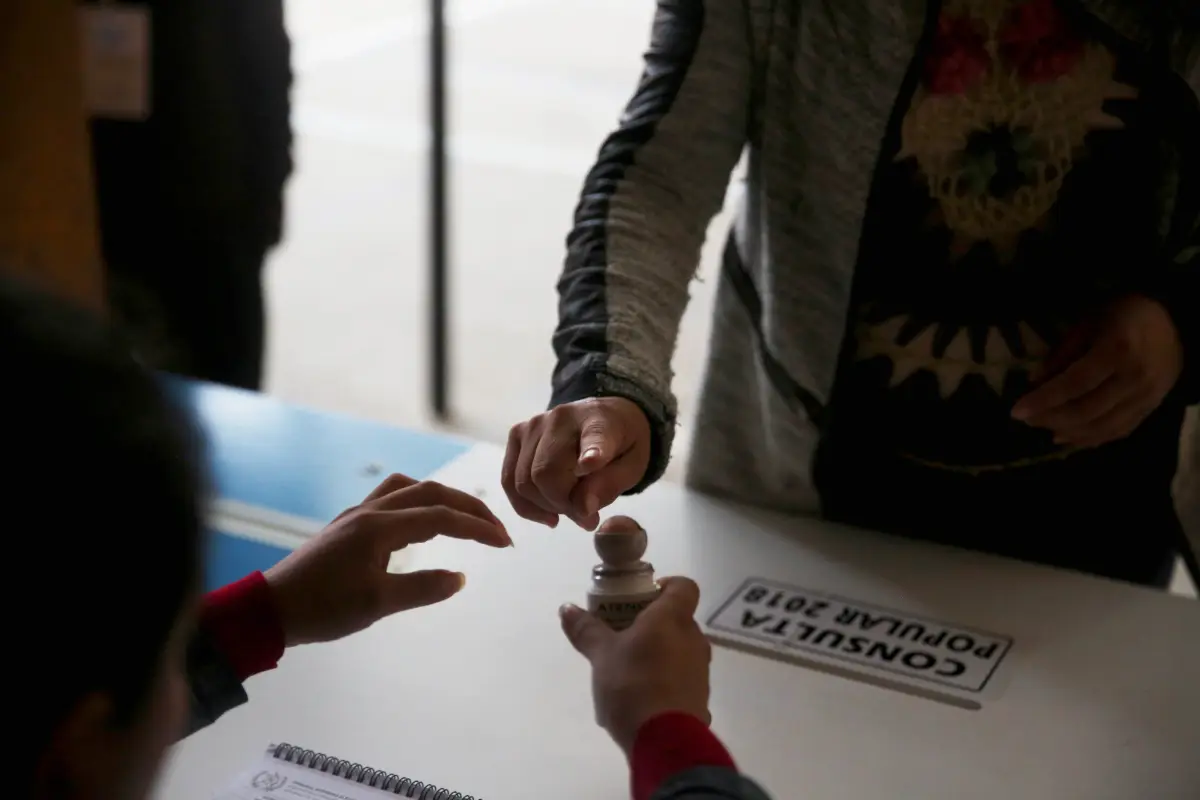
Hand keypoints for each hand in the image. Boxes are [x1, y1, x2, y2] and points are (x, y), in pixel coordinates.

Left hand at [264, 474, 511, 646]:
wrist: (271, 608)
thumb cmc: (324, 609)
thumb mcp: (378, 604)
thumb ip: (423, 588)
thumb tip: (460, 578)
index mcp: (380, 527)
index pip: (441, 517)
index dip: (477, 527)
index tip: (505, 543)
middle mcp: (370, 512)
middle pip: (430, 493)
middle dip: (468, 507)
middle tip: (496, 529)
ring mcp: (357, 516)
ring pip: (409, 489)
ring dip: (442, 497)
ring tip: (464, 518)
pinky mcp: (348, 526)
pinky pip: (392, 499)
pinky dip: (419, 503)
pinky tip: (422, 523)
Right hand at [502, 397, 650, 529]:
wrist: (605, 418)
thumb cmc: (621, 446)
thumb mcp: (632, 467)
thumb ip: (610, 486)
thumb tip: (582, 508)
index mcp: (602, 422)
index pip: (595, 438)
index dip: (591, 454)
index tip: (591, 465)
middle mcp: (561, 417)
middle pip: (545, 474)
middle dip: (562, 505)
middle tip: (585, 515)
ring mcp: (533, 424)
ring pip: (524, 482)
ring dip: (546, 506)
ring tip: (570, 508)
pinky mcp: (516, 434)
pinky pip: (509, 481)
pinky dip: (526, 505)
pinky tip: (548, 513)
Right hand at [559, 577, 711, 755]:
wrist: (663, 740)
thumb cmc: (632, 684)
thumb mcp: (601, 656)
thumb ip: (586, 630)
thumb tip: (567, 608)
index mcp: (673, 618)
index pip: (684, 586)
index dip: (665, 586)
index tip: (641, 599)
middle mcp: (694, 639)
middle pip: (679, 620)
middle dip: (653, 625)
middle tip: (624, 636)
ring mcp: (700, 670)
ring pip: (680, 650)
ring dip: (659, 654)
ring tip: (628, 671)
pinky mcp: (700, 697)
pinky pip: (681, 679)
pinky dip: (665, 681)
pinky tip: (642, 698)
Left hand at [1012, 295, 1182, 447]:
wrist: (1173, 323)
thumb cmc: (1122, 316)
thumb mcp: (1087, 323)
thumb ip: (1061, 354)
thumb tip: (1034, 383)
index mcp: (1116, 351)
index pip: (1074, 384)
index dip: (1044, 400)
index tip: (1016, 411)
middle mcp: (1134, 378)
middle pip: (1087, 410)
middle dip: (1052, 419)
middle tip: (1027, 420)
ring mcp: (1146, 397)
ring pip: (1103, 426)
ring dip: (1070, 433)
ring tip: (1045, 429)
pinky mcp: (1152, 408)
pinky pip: (1120, 430)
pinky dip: (1093, 438)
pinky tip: (1070, 437)